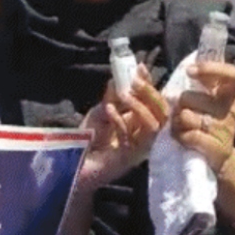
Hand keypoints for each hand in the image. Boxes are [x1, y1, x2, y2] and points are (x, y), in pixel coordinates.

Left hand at [76, 65, 169, 191]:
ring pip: (153, 126)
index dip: (150, 85)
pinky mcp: (129, 159)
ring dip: (140, 107)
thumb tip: (119, 77)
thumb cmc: (87, 140)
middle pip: (162, 113)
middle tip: (135, 81)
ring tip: (124, 95)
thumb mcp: (101, 112)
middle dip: (150, 94)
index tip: (140, 68)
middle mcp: (144, 135)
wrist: (72, 166)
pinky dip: (121, 121)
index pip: (154, 102)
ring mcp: (139, 148)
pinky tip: (109, 111)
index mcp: (140, 122)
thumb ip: (112, 98)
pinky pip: (133, 139)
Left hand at [171, 61, 234, 171]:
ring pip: (185, 116)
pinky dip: (180, 137)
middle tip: (180, 111)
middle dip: (178, 103)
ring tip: (181, 127)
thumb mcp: (206, 101)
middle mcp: (231, 110)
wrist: (216, 159)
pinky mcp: (218, 148)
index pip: (231, 74)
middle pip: (190, 96)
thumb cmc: (205, 124)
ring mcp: (226, 130)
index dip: (210, 69)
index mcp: (231, 95)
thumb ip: (198, 83)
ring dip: (176, 122)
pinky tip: (183, 139)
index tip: (189, 70)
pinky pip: (188, 136)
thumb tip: (181, 64)